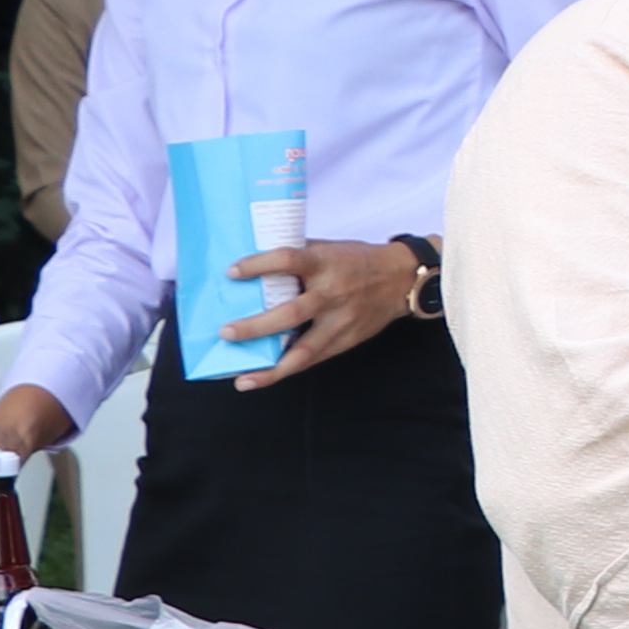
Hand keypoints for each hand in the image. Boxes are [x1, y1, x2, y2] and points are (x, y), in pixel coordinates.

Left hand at [224, 236, 427, 385]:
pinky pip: (313, 359)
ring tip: (243, 378)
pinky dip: (287, 370)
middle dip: (257, 326)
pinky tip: (264, 377)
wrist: (402, 279)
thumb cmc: (358, 260)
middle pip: (292, 313)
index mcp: (325, 263)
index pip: (288, 260)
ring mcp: (340, 321)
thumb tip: (256, 263)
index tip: (232, 272)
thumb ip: (299, 257)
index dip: (259, 265)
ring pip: (304, 350)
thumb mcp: (329, 249)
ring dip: (271, 367)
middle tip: (227, 333)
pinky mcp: (346, 340)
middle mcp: (332, 293)